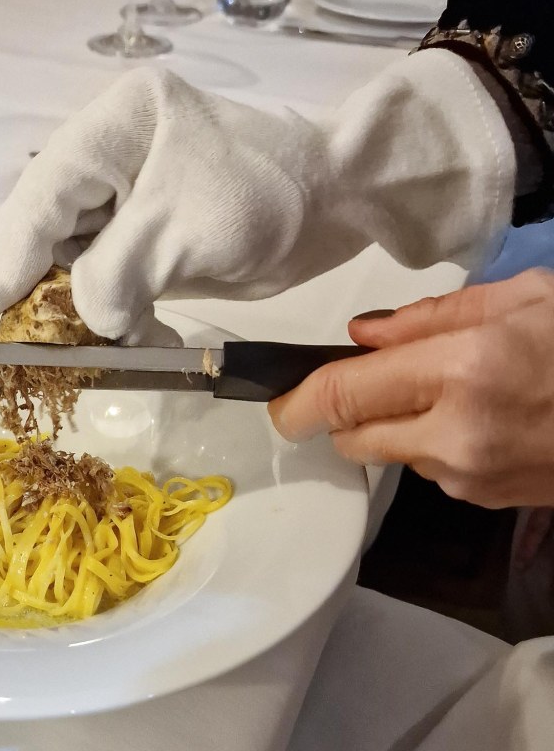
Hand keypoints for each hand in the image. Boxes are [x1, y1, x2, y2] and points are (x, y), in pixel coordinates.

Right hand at [0, 56, 512, 341]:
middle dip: (46, 282)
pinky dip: (121, 313)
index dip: (14, 246)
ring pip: (78, 256)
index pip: (48, 185)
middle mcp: (114, 152)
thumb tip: (86, 321)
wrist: (342, 205)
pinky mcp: (149, 230)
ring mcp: (131, 194)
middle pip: (54, 222)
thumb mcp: (182, 231)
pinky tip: (142, 338)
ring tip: (100, 346)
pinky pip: (112, 275)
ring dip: (87, 307)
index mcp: (118, 122)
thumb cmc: (268, 196)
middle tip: (30, 338)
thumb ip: (115, 275)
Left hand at [269, 270, 553, 508]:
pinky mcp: (495, 500)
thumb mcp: (522, 298)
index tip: (275, 401)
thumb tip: (361, 336)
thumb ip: (428, 318)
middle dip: (344, 412)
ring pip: (393, 456)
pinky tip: (482, 418)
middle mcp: (458, 433)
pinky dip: (435, 445)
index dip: (297, 401)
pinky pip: (435, 471)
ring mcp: (477, 476)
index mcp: (463, 369)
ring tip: (454, 389)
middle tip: (370, 378)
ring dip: (396, 427)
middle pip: (354, 437)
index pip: (344, 395)